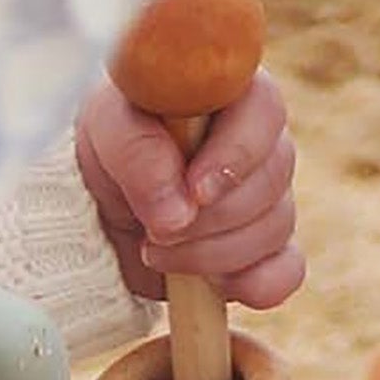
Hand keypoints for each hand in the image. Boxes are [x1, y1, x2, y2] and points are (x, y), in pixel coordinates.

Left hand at [74, 70, 303, 309]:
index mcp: (231, 95)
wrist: (94, 201)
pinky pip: (286, 271)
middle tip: (153, 229)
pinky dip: (255, 284)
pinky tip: (215, 285)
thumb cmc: (109, 144)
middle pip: (272, 178)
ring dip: (213, 252)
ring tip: (155, 249)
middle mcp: (260, 143)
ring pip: (275, 227)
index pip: (265, 111)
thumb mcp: (106, 130)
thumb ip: (137, 153)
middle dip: (211, 216)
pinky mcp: (262, 250)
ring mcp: (266, 198)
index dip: (237, 154)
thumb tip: (177, 213)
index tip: (196, 191)